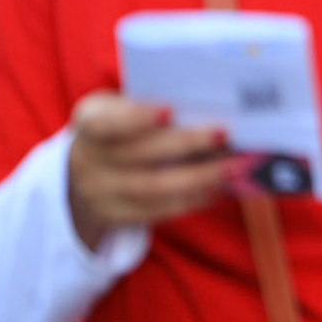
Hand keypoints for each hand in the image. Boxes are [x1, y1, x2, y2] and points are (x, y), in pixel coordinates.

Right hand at [67, 92, 232, 251]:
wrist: (87, 168)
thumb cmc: (121, 125)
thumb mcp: (122, 107)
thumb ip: (154, 106)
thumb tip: (212, 109)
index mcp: (89, 122)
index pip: (107, 122)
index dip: (136, 118)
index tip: (170, 111)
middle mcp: (88, 159)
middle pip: (140, 155)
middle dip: (186, 144)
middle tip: (225, 135)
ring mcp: (99, 192)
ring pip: (153, 188)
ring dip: (199, 178)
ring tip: (235, 167)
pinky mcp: (116, 216)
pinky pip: (157, 210)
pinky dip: (191, 199)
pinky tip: (217, 188)